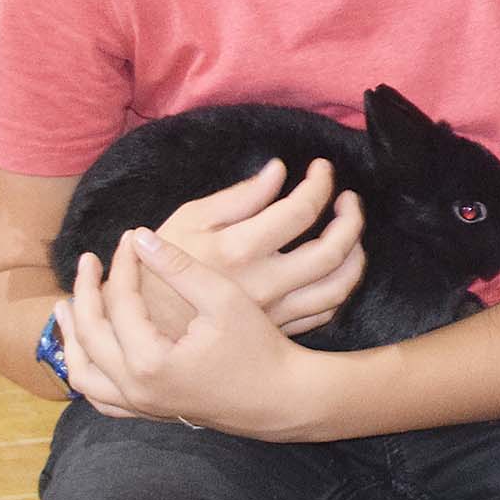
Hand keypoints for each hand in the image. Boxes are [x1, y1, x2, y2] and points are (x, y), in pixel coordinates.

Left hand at [55, 228, 330, 436]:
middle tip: (89, 261)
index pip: (120, 303)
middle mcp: (136, 389)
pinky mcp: (151, 412)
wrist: (283, 398)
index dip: (122, 265)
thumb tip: (140, 237)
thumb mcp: (223, 299)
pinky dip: (89, 373)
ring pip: (85, 375)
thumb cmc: (260, 347)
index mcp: (150, 361)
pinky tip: (90, 350)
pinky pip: (102, 398)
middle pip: (90, 335)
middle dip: (86, 292)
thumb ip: (178, 267)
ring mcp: (141, 405)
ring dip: (73, 338)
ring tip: (65, 306)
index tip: (129, 237)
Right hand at [147, 158, 365, 339]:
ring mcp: (275, 311)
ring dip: (355, 254)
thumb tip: (278, 172)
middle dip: (351, 218)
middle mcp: (265, 284)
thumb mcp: (188, 219)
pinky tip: (334, 268)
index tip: (321, 169)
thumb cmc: (158, 267)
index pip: (302, 211)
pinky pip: (324, 310)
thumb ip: (238, 197)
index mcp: (240, 249)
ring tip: (350, 231)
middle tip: (348, 199)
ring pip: (338, 285)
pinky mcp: (277, 330)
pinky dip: (338, 286)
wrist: (144, 328)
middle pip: (333, 250)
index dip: (320, 184)